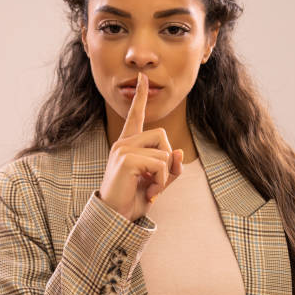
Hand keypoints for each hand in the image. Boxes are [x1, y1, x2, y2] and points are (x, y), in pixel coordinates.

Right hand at [98, 71, 183, 221]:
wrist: (116, 216)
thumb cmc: (133, 198)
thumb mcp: (158, 182)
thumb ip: (170, 167)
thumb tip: (178, 152)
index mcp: (128, 144)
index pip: (135, 115)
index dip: (140, 96)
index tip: (143, 77)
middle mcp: (124, 142)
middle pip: (161, 135)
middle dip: (167, 158)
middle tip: (156, 181)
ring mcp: (123, 149)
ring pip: (163, 151)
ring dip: (164, 175)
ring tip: (150, 188)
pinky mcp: (126, 160)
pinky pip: (160, 164)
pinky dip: (161, 182)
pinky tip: (149, 192)